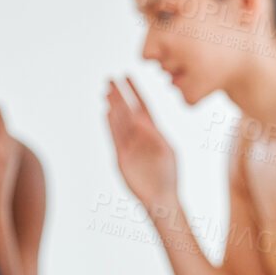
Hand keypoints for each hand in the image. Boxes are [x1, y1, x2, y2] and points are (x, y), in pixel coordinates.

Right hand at [104, 75, 177, 207]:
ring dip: (113, 106)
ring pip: (119, 121)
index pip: (142, 106)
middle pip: (128, 110)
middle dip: (120, 95)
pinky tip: (106, 112)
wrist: (161, 198)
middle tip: (109, 79)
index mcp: (155, 132)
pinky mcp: (121, 157)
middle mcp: (140, 136)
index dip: (134, 90)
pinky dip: (110, 125)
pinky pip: (114, 137)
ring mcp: (130, 145)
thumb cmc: (169, 176)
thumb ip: (154, 135)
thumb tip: (140, 119)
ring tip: (106, 92)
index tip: (127, 76)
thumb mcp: (166, 152)